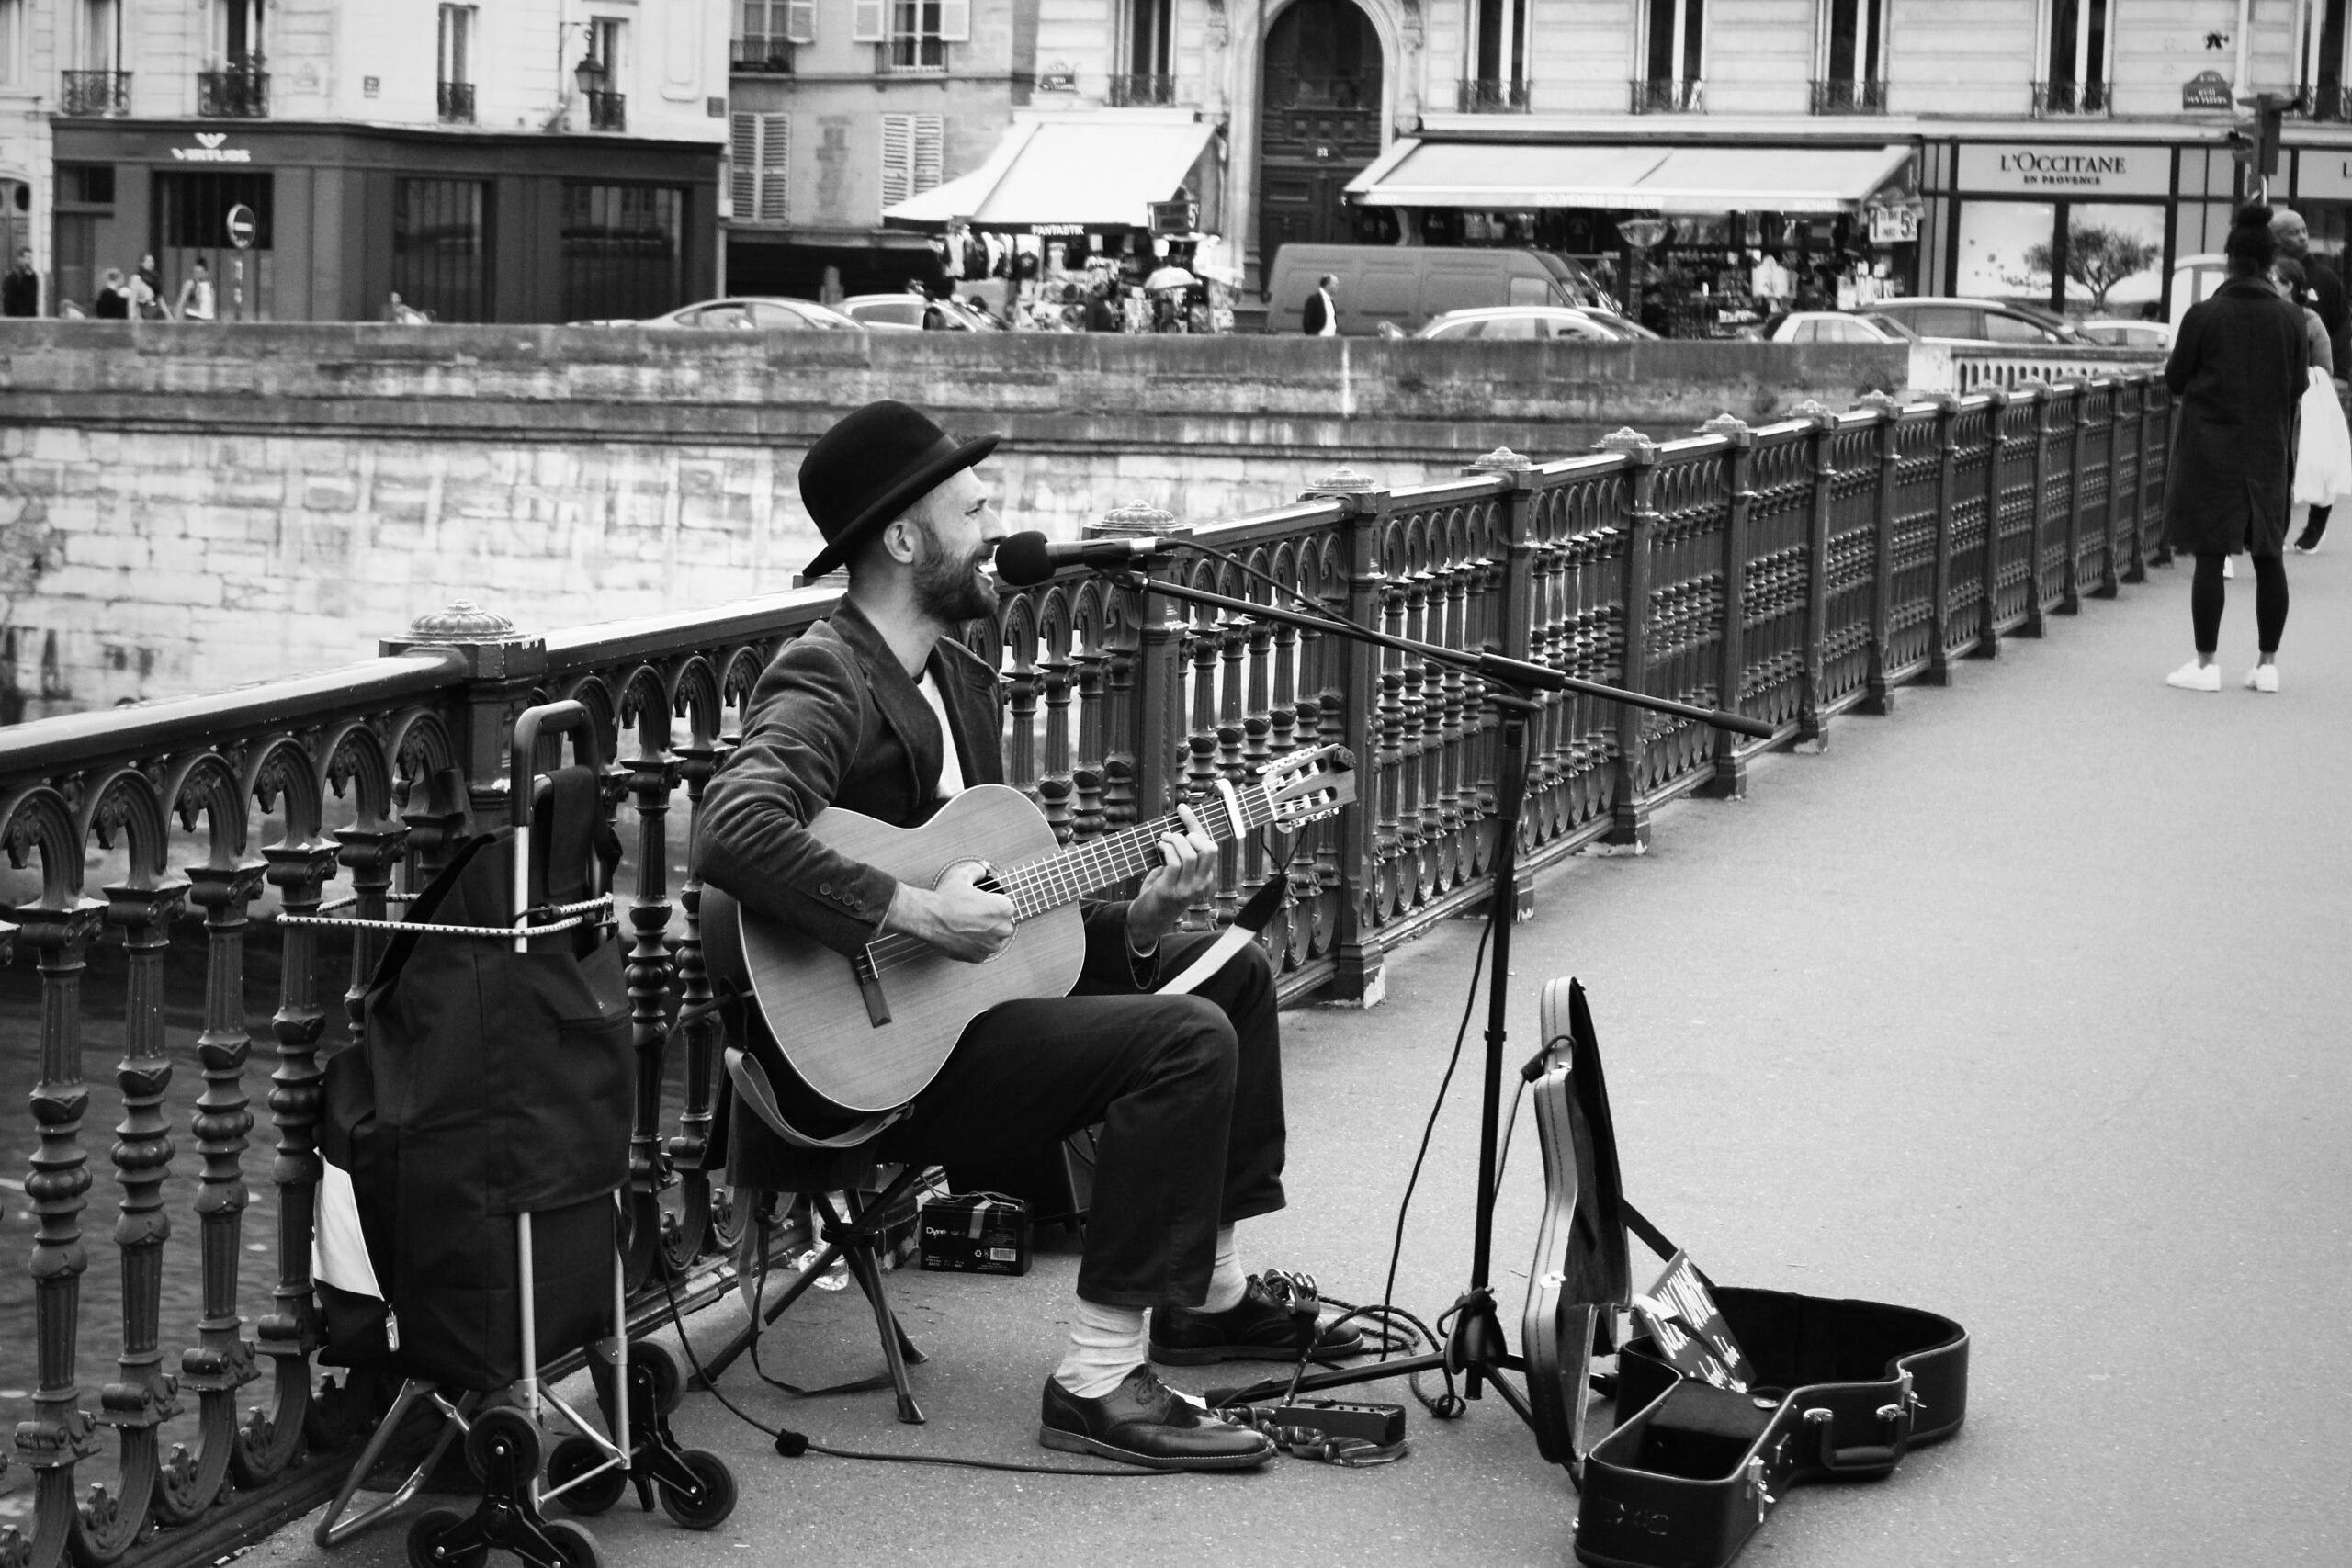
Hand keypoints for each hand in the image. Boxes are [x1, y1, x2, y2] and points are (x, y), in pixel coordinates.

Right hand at [885, 862, 1014, 962]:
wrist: (928, 918)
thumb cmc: (947, 898)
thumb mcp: (962, 876)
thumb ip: (977, 869)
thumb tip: (984, 867)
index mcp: (1004, 908)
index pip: (1005, 907)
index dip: (991, 904)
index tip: (980, 904)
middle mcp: (1002, 929)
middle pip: (1001, 924)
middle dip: (989, 920)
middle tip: (971, 914)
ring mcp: (991, 946)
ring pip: (991, 939)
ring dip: (983, 934)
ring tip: (965, 925)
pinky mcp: (979, 958)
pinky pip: (980, 951)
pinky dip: (973, 946)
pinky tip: (961, 936)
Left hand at [1127, 804, 1218, 950]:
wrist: (1148, 921)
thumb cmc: (1161, 892)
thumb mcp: (1177, 874)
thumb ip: (1181, 856)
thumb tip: (1176, 827)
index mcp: (1205, 877)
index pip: (1210, 845)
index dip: (1196, 824)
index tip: (1182, 808)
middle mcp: (1200, 883)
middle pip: (1208, 849)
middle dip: (1189, 832)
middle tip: (1172, 833)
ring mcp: (1186, 889)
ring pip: (1189, 855)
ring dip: (1173, 840)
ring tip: (1162, 840)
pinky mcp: (1169, 891)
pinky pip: (1173, 863)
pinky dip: (1166, 850)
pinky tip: (1159, 848)